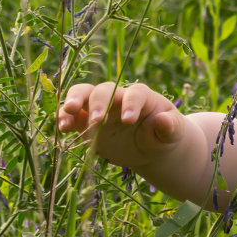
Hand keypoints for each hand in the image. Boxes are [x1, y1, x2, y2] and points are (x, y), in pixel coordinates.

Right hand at [57, 82, 186, 170]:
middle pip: (104, 90)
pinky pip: (73, 115)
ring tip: (68, 115)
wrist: (151, 146)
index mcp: (142, 96)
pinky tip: (63, 128)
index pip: (135, 93)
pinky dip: (65, 118)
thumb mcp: (173, 132)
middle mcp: (118, 97)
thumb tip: (163, 120)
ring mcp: (101, 107)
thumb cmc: (164, 134)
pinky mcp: (87, 122)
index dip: (131, 104)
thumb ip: (170, 127)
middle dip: (99, 103)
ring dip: (74, 101)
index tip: (129, 121)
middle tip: (97, 120)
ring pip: (83, 94)